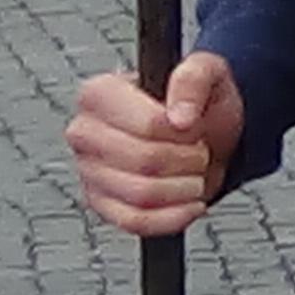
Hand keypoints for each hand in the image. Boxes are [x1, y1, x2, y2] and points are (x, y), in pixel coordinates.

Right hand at [66, 53, 244, 237]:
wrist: (205, 136)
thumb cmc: (198, 104)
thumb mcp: (209, 73)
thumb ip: (193, 78)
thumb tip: (180, 116)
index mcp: (100, 94)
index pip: (148, 125)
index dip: (184, 132)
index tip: (194, 126)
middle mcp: (85, 133)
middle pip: (145, 161)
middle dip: (189, 160)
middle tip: (199, 150)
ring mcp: (89, 172)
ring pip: (141, 195)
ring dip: (185, 187)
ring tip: (194, 171)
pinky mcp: (101, 205)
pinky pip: (135, 222)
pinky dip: (174, 217)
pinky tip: (190, 202)